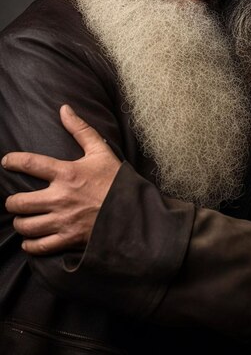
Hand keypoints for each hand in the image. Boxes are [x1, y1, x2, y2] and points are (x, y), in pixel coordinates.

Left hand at [4, 104, 121, 253]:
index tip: (6, 162)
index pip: (30, 163)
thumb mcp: (100, 151)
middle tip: (15, 200)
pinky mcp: (69, 239)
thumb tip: (64, 108)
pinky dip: (30, 244)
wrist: (134, 212)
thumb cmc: (116, 180)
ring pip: (25, 225)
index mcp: (67, 173)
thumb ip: (80, 129)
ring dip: (20, 222)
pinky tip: (30, 239)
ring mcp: (64, 220)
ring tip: (23, 219)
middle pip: (19, 202)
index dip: (13, 161)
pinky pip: (39, 246)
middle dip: (12, 202)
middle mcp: (61, 198)